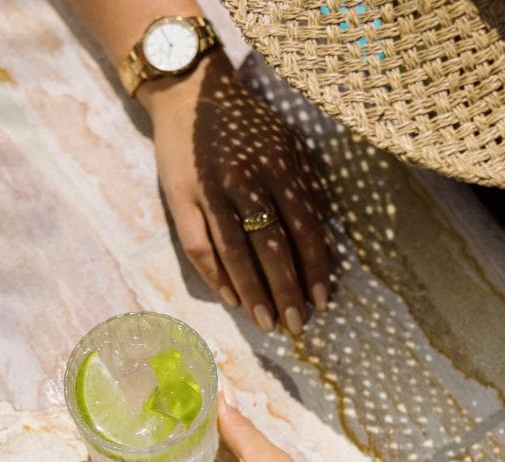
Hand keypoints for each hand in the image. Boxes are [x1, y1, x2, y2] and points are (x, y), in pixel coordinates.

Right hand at [140, 52, 330, 333]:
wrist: (190, 94)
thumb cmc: (248, 125)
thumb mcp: (287, 144)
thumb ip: (306, 187)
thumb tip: (324, 238)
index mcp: (279, 166)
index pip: (304, 227)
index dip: (315, 267)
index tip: (323, 299)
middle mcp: (246, 179)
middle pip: (270, 245)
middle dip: (286, 289)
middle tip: (296, 324)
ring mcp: (210, 190)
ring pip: (234, 251)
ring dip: (252, 291)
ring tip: (266, 322)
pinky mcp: (180, 199)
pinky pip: (198, 245)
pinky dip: (215, 276)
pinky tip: (232, 299)